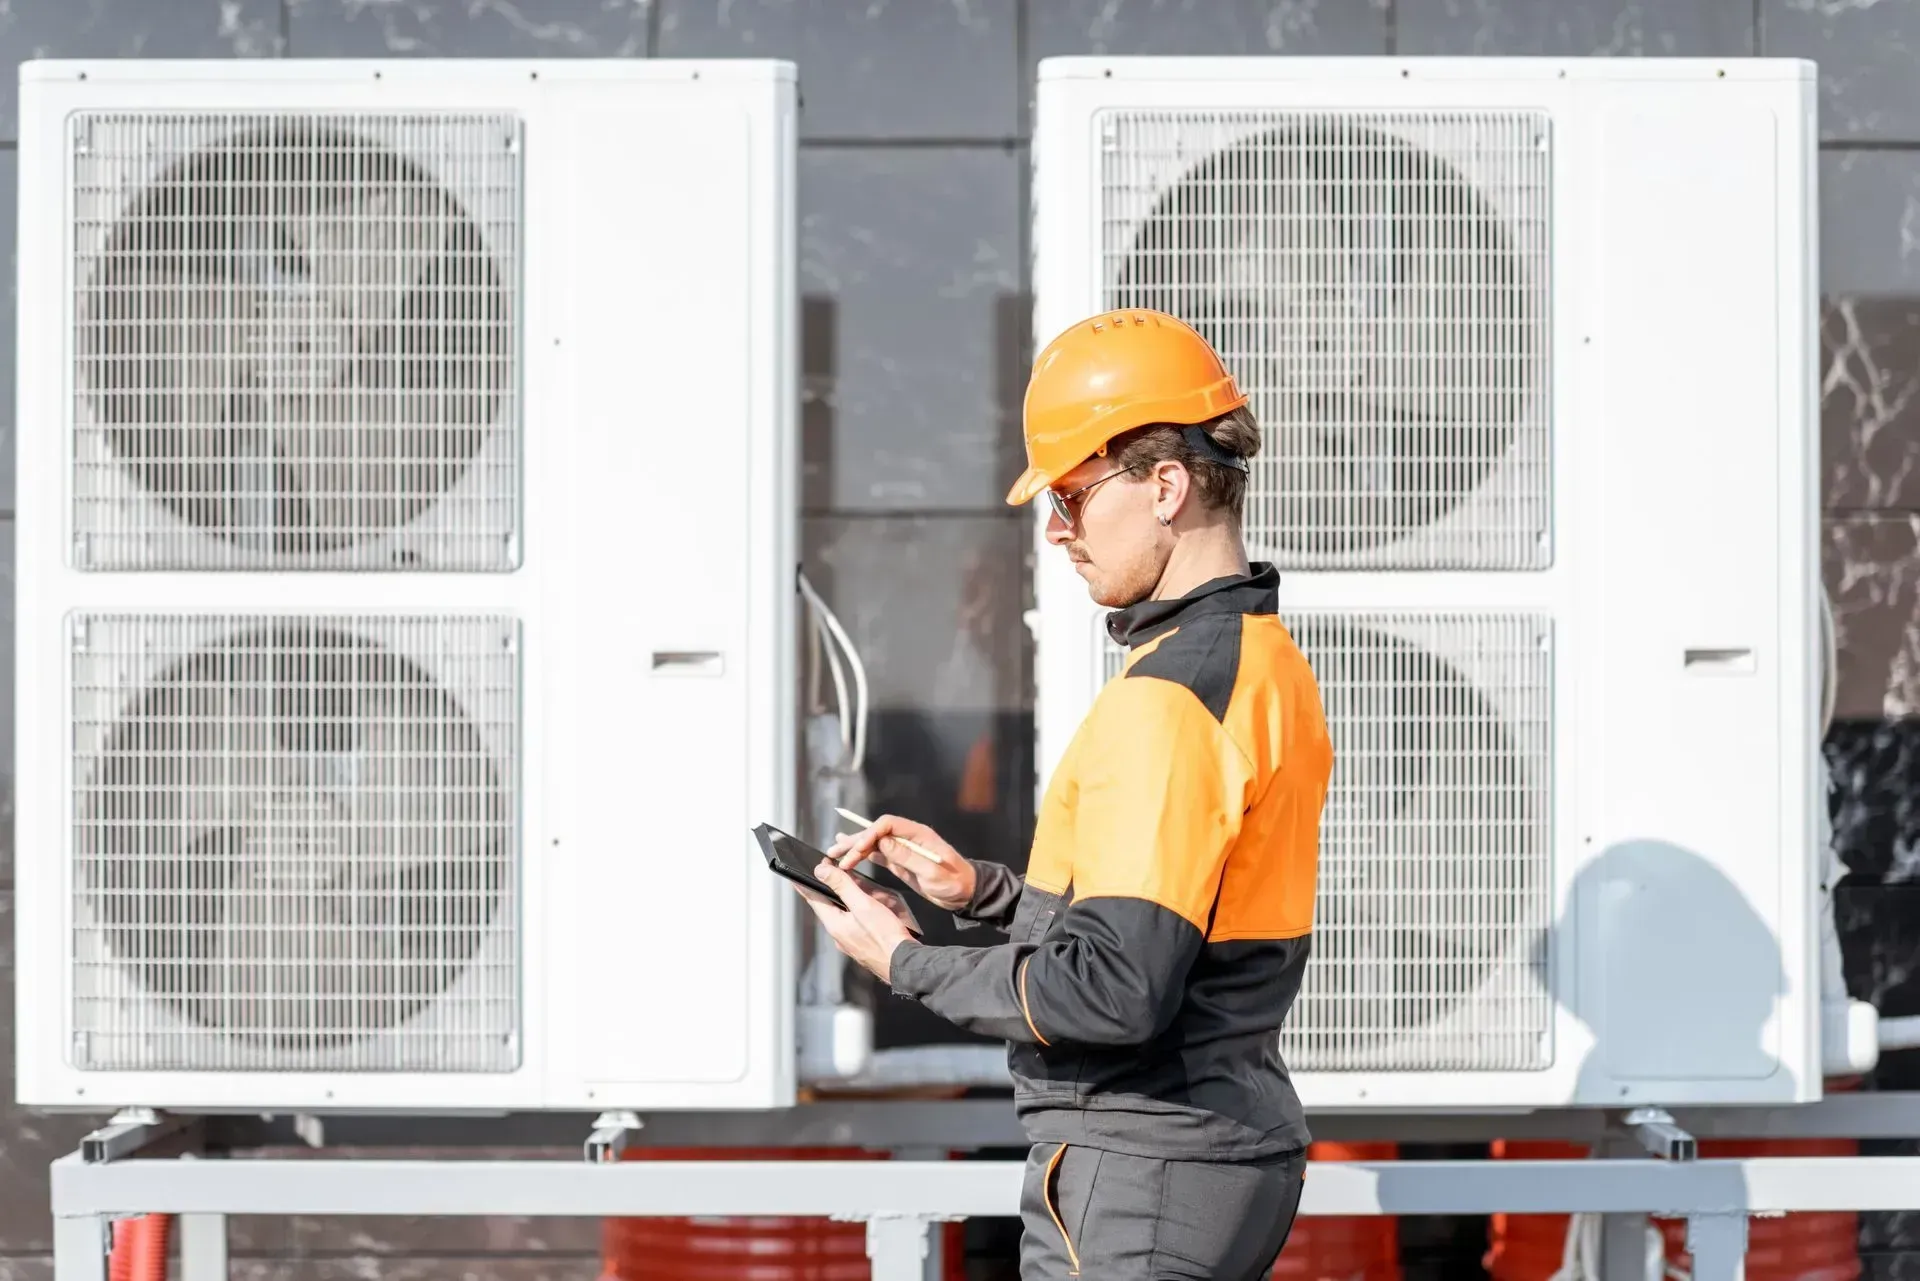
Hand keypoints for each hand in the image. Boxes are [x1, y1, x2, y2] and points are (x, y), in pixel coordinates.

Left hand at [794, 861, 915, 984]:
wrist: (904, 964)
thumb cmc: (885, 937)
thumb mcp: (863, 905)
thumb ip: (842, 886)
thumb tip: (821, 871)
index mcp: (834, 925)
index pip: (812, 899)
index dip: (804, 883)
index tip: (794, 873)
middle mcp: (838, 935)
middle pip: (826, 906)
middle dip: (825, 890)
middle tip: (824, 874)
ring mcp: (850, 942)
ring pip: (841, 915)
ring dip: (841, 900)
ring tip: (845, 886)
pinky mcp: (862, 945)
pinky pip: (852, 923)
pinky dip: (853, 911)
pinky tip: (864, 907)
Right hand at [826, 814, 975, 911]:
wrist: (966, 893)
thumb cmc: (954, 882)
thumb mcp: (932, 872)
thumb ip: (908, 857)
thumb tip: (883, 842)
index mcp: (917, 834)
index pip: (886, 824)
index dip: (869, 834)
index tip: (857, 850)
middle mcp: (908, 838)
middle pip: (876, 833)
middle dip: (855, 841)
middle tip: (835, 853)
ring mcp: (903, 849)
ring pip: (874, 843)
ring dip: (854, 848)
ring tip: (834, 854)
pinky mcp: (901, 862)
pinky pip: (878, 854)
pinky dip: (863, 855)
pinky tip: (849, 856)